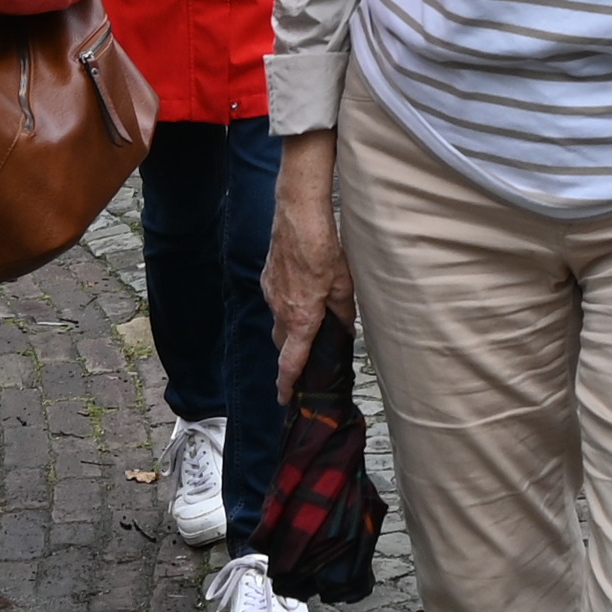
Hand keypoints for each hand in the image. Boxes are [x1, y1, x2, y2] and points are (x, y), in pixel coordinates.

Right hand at [261, 146, 348, 396]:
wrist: (298, 213)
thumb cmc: (323, 246)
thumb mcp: (344, 285)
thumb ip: (342, 312)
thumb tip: (343, 327)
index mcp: (301, 318)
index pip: (290, 361)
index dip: (286, 383)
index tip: (284, 398)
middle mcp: (281, 309)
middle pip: (283, 343)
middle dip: (292, 353)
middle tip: (307, 356)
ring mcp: (271, 292)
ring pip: (280, 320)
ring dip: (292, 325)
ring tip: (311, 315)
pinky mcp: (267, 276)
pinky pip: (276, 299)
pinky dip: (287, 303)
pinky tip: (303, 288)